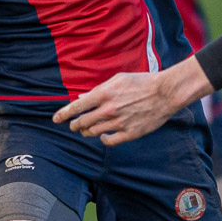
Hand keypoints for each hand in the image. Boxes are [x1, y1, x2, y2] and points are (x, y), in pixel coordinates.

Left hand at [53, 58, 211, 144]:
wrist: (166, 92)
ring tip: (89, 128)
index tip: (55, 119)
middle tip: (74, 125)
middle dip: (75, 125)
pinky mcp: (130, 133)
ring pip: (93, 132)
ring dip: (88, 131)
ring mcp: (119, 122)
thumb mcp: (117, 80)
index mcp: (104, 94)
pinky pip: (109, 141)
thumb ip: (98, 90)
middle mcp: (109, 109)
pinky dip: (103, 139)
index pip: (76, 107)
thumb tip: (81, 99)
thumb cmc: (141, 82)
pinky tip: (104, 135)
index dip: (63, 114)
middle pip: (82, 123)